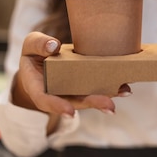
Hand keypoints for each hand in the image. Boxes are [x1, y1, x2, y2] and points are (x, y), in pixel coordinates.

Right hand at [11, 32, 129, 120]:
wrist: (41, 61)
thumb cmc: (34, 52)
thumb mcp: (30, 45)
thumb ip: (38, 44)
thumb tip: (54, 45)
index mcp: (39, 88)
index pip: (46, 100)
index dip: (58, 106)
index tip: (70, 112)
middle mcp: (58, 95)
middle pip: (74, 102)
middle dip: (93, 103)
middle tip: (110, 106)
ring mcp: (73, 92)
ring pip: (89, 97)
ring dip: (108, 96)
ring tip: (125, 92)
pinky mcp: (84, 86)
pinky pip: (98, 87)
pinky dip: (112, 87)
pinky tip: (126, 86)